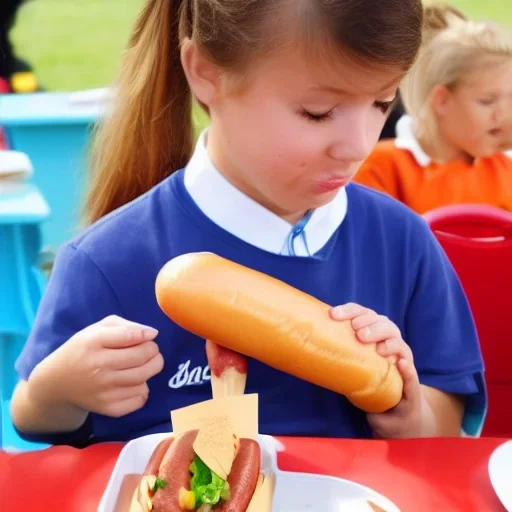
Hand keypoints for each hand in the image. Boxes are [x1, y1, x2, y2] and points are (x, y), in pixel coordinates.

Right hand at [30, 315, 163, 418]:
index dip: (146, 335)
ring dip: (152, 368)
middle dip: (154, 351)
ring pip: (144, 378)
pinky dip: (144, 389)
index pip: (128, 336)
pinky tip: (135, 383)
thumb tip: (151, 333)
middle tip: (151, 349)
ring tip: (146, 364)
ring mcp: (102, 390)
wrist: (57, 384)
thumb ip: (125, 326)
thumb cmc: (83, 350)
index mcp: (92, 342)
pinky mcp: (107, 408)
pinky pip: (140, 398)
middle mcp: (97, 367)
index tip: (151, 335)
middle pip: (141, 357)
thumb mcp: (96, 329)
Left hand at [331, 303, 431, 437]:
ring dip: (385, 338)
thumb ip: (340, 351)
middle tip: (356, 331)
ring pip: (397, 340)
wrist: (395, 412)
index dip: (349, 311)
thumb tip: (308, 343)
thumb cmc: (368, 380)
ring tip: (373, 344)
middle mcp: (390, 340)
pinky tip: (399, 363)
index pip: (362, 313)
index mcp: (374, 331)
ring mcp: (402, 358)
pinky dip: (406, 367)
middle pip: (381, 321)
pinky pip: (410, 373)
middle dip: (368, 323)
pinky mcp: (410, 381)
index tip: (333, 314)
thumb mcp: (352, 363)